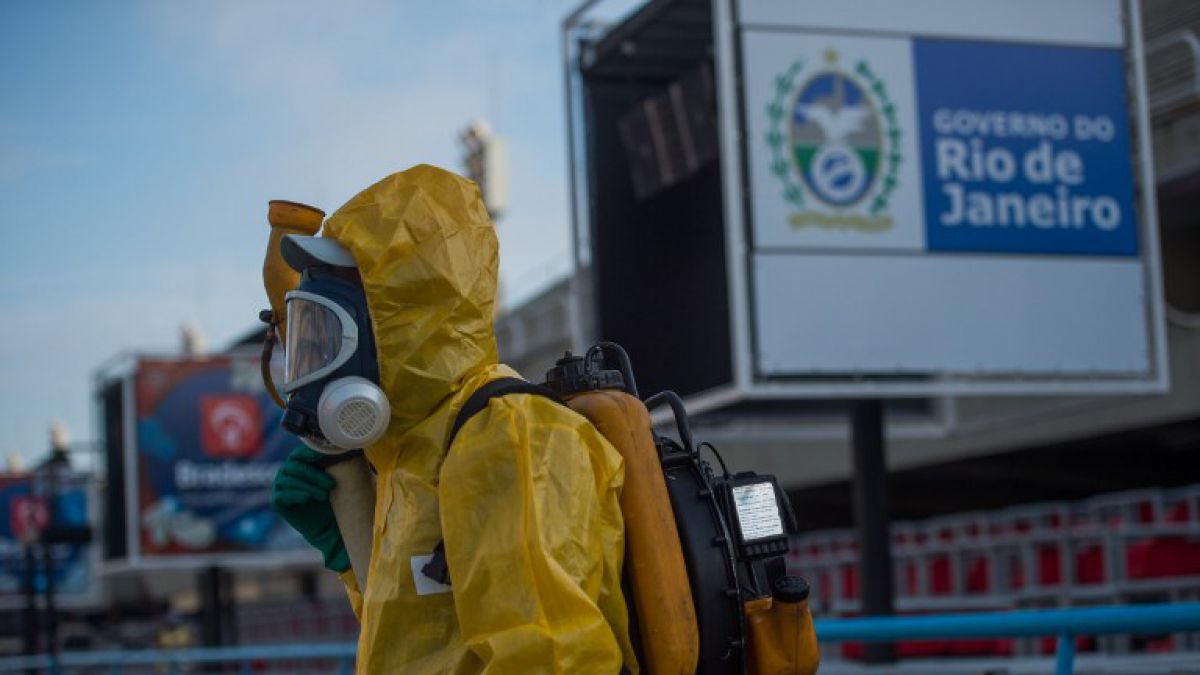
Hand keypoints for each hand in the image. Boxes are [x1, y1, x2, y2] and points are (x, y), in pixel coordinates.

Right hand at [271, 447, 349, 572]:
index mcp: (298, 464)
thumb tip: (344, 446)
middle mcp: (286, 473)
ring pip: (290, 480)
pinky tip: (307, 498)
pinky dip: (296, 494)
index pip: (298, 454)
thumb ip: (334, 462)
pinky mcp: (277, 501)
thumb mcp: (336, 478)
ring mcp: (279, 486)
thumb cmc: (334, 498)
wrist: (329, 524)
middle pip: (295, 466)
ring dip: (309, 486)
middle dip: (314, 475)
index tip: (321, 455)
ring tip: (324, 495)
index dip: (308, 453)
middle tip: (331, 485)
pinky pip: (282, 494)